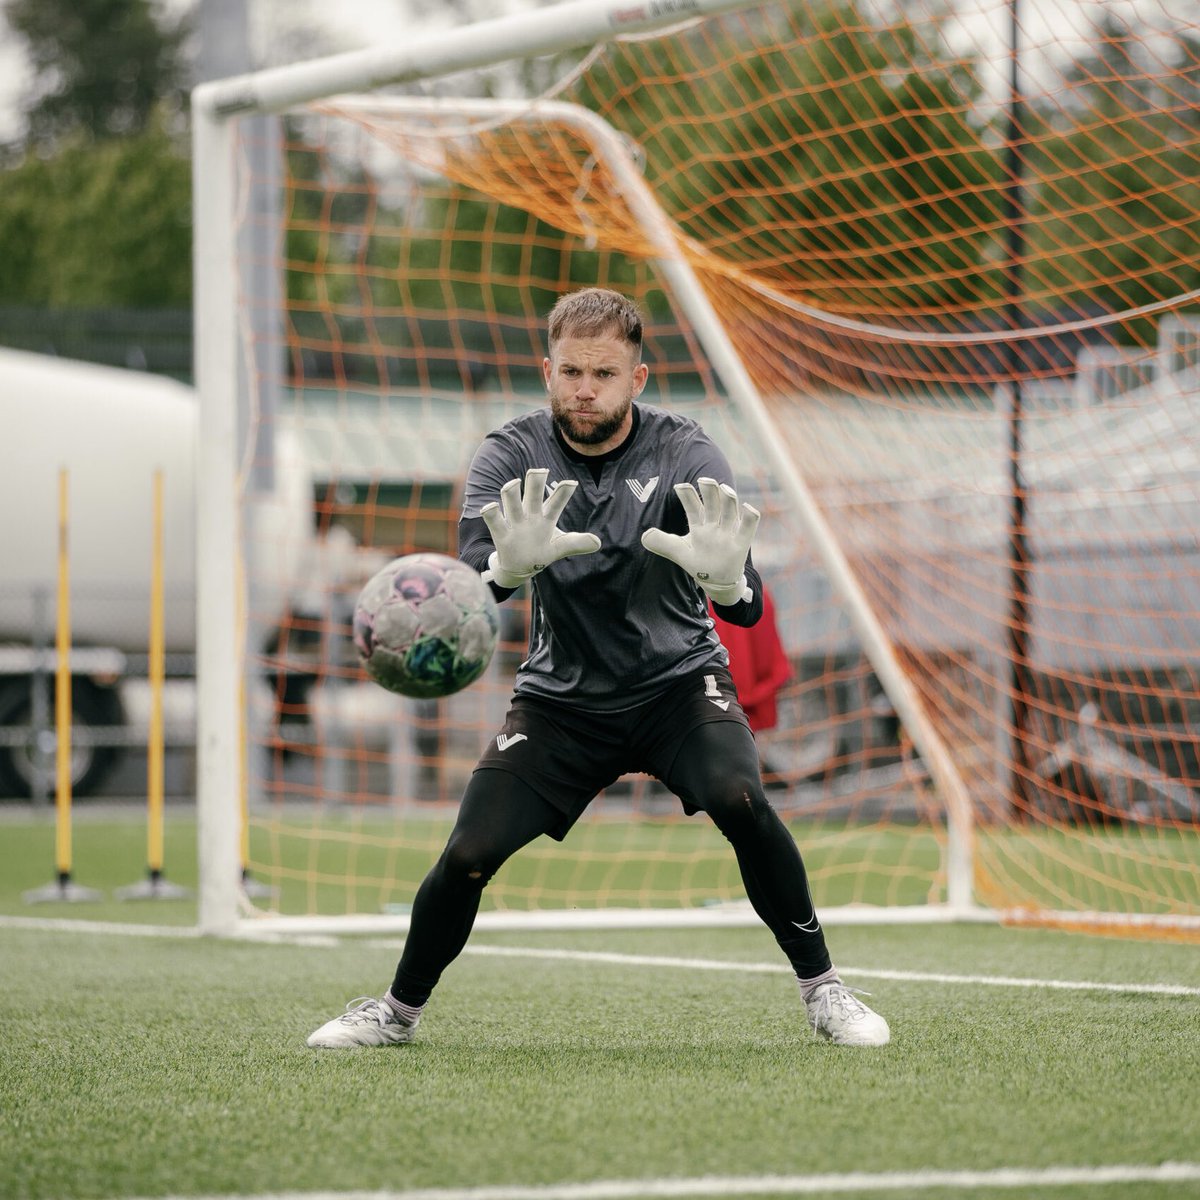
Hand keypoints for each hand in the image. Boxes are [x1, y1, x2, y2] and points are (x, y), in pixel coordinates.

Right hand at [480, 468, 600, 587]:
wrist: (519, 567)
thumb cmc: (540, 551)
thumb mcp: (559, 548)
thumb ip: (576, 543)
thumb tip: (598, 542)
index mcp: (545, 517)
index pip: (556, 503)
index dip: (563, 493)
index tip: (571, 483)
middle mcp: (530, 515)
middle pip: (533, 494)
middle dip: (535, 482)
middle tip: (540, 471)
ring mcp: (515, 522)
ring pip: (512, 502)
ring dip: (511, 493)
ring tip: (513, 484)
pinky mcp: (501, 534)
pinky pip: (494, 520)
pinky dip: (491, 513)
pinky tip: (491, 506)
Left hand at [641, 477, 758, 604]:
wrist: (718, 582)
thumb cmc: (699, 562)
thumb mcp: (679, 552)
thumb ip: (662, 543)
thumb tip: (644, 537)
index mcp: (700, 524)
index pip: (693, 507)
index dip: (687, 496)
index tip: (679, 487)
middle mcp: (715, 525)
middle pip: (713, 504)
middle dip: (710, 491)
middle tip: (704, 480)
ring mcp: (728, 533)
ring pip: (729, 512)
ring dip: (728, 500)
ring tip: (724, 489)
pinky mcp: (741, 544)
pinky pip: (747, 528)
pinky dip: (750, 518)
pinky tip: (749, 508)